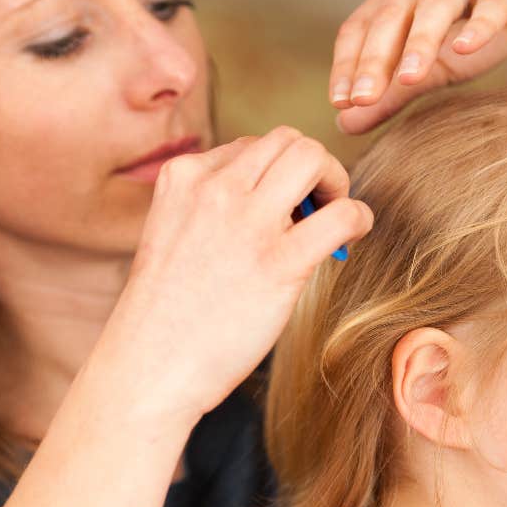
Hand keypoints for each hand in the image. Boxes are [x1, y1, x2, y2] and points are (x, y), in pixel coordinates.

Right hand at [90, 128, 373, 429]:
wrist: (148, 367)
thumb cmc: (164, 314)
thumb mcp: (172, 235)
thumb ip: (210, 207)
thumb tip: (274, 203)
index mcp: (183, 178)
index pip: (247, 146)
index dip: (274, 173)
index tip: (281, 205)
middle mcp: (213, 188)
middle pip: (286, 140)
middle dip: (311, 164)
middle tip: (317, 202)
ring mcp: (246, 221)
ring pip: (312, 156)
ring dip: (335, 179)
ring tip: (332, 214)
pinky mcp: (279, 262)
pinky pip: (341, 213)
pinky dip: (357, 217)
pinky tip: (351, 237)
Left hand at [331, 0, 506, 133]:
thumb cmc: (486, 26)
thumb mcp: (437, 66)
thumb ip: (393, 93)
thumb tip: (345, 124)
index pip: (361, 27)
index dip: (347, 63)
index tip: (340, 103)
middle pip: (392, 15)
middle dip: (374, 58)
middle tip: (361, 98)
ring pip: (437, 3)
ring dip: (420, 41)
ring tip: (409, 78)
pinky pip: (494, 1)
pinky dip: (479, 24)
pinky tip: (466, 47)